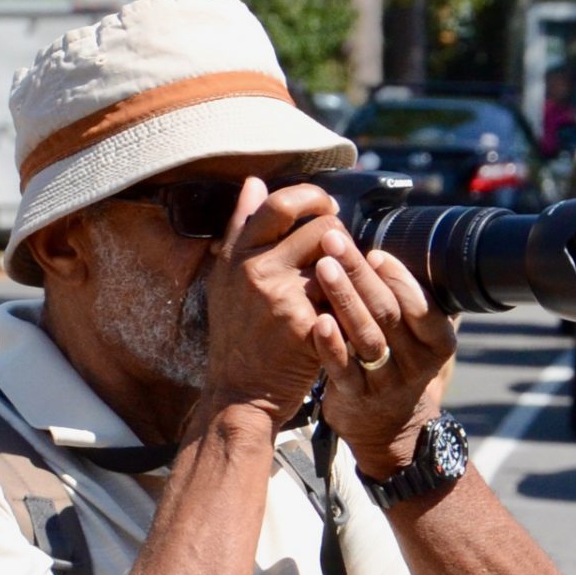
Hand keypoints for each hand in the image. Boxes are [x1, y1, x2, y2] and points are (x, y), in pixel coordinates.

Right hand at [201, 178, 340, 427]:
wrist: (240, 392)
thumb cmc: (237, 336)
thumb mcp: (226, 278)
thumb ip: (240, 229)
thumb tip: (254, 182)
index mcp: (239, 255)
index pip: (280, 204)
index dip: (312, 199)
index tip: (327, 209)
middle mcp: (257, 270)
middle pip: (321, 228)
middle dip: (340, 237)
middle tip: (342, 254)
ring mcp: (282, 298)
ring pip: (338, 262)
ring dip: (348, 269)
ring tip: (344, 282)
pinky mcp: (306, 326)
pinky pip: (343, 299)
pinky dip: (349, 302)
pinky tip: (345, 312)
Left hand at [310, 231, 457, 477]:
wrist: (388, 429)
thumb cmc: (399, 364)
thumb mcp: (419, 338)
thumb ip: (410, 301)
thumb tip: (397, 243)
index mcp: (438, 342)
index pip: (422, 305)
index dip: (398, 277)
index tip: (374, 251)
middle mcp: (417, 363)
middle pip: (389, 313)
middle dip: (360, 274)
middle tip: (335, 241)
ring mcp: (386, 383)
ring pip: (366, 337)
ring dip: (344, 299)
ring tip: (323, 267)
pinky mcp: (357, 398)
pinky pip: (343, 369)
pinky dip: (330, 344)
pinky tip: (317, 319)